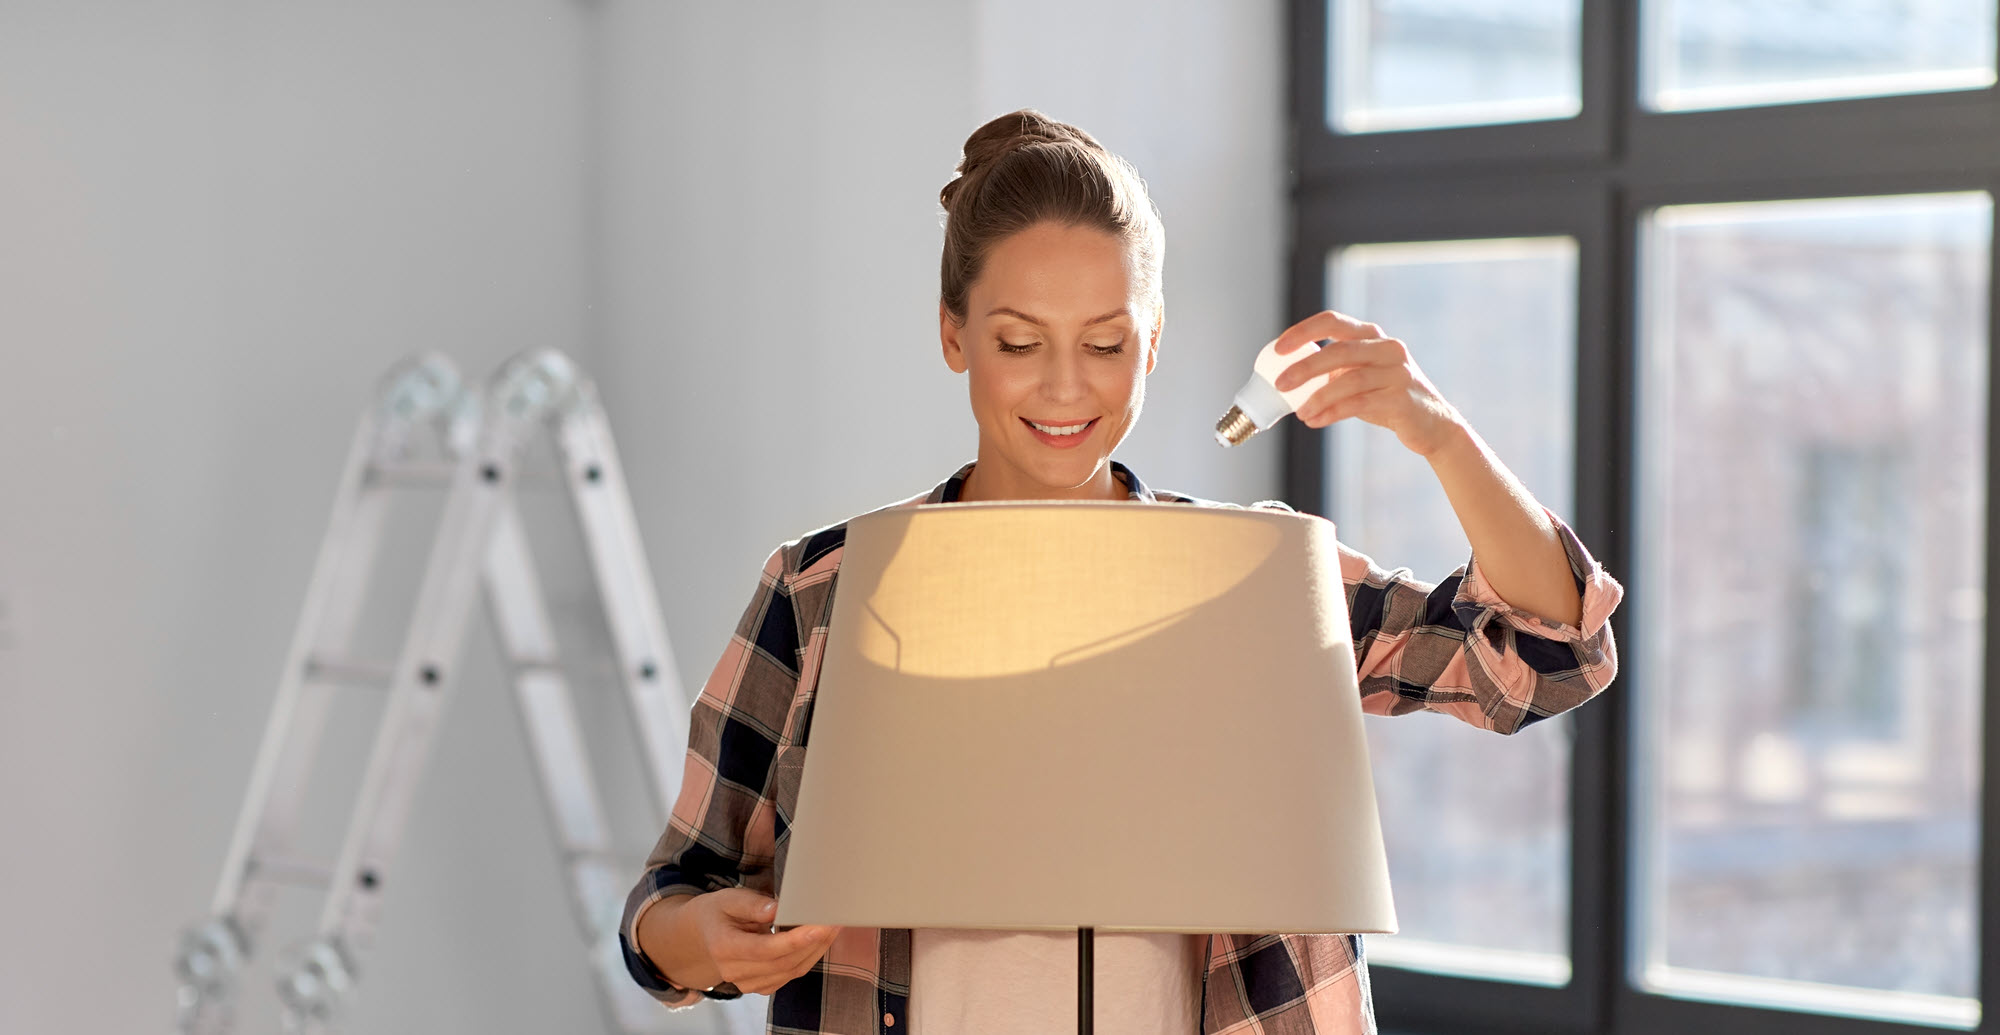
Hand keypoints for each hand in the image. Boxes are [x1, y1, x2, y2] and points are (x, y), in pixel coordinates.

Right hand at [682, 888, 841, 995]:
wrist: (704, 934)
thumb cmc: (719, 912)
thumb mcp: (729, 898)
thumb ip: (752, 905)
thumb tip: (777, 910)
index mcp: (723, 947)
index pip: (764, 950)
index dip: (794, 941)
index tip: (819, 926)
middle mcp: (733, 971)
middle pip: (783, 963)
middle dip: (814, 942)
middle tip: (835, 920)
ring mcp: (747, 983)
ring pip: (791, 971)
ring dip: (816, 950)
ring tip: (833, 926)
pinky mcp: (760, 985)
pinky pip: (791, 974)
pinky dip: (809, 957)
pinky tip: (820, 939)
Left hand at [1269, 309, 1464, 457]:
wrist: (1432, 425)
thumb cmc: (1386, 398)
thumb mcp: (1359, 377)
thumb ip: (1331, 371)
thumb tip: (1284, 376)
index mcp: (1372, 336)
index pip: (1333, 321)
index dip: (1303, 331)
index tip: (1278, 349)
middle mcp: (1388, 348)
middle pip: (1340, 351)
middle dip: (1305, 368)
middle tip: (1281, 385)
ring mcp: (1398, 372)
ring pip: (1350, 380)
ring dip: (1318, 398)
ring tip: (1301, 413)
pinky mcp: (1402, 399)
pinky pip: (1360, 404)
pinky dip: (1333, 413)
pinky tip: (1316, 421)